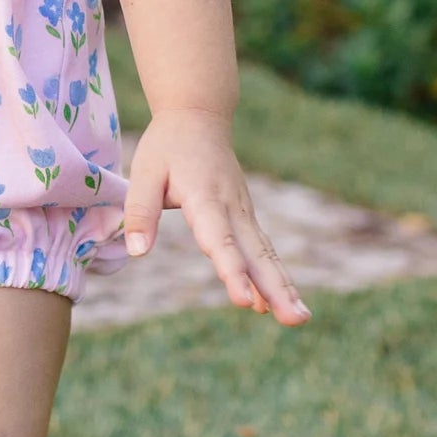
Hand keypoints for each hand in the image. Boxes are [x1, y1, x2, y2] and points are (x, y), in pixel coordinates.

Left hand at [122, 112, 307, 324]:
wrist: (198, 117)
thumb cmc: (167, 146)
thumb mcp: (144, 172)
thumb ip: (140, 211)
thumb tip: (136, 252)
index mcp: (206, 197)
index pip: (221, 240)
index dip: (232, 271)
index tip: (244, 301)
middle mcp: (232, 207)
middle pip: (256, 253)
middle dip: (276, 289)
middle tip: (295, 320)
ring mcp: (244, 212)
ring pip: (265, 253)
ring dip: (283, 287)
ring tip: (299, 319)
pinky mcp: (245, 217)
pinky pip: (261, 250)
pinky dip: (272, 276)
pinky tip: (275, 304)